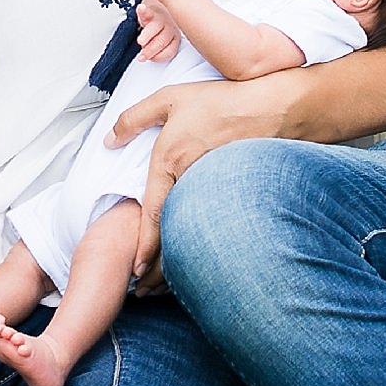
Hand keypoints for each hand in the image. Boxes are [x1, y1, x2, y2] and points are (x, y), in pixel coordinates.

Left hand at [103, 71, 300, 286]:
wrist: (275, 109)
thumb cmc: (223, 101)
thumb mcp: (171, 98)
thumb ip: (134, 118)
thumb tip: (110, 138)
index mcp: (170, 161)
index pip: (152, 215)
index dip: (144, 246)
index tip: (136, 269)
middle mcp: (190, 181)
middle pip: (172, 235)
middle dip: (158, 267)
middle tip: (146, 288)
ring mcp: (213, 190)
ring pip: (193, 235)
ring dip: (179, 263)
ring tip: (166, 284)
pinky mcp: (232, 193)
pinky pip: (213, 226)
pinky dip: (204, 247)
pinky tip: (199, 258)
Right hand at [134, 0, 183, 64]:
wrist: (161, 6)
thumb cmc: (162, 27)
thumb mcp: (165, 41)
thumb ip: (157, 51)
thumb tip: (145, 58)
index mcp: (174, 38)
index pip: (170, 50)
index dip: (160, 56)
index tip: (151, 59)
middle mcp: (169, 29)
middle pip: (162, 41)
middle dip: (151, 50)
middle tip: (143, 56)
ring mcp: (160, 19)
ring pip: (155, 28)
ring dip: (147, 35)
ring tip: (141, 41)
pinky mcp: (150, 10)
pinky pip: (147, 11)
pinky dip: (143, 11)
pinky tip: (140, 9)